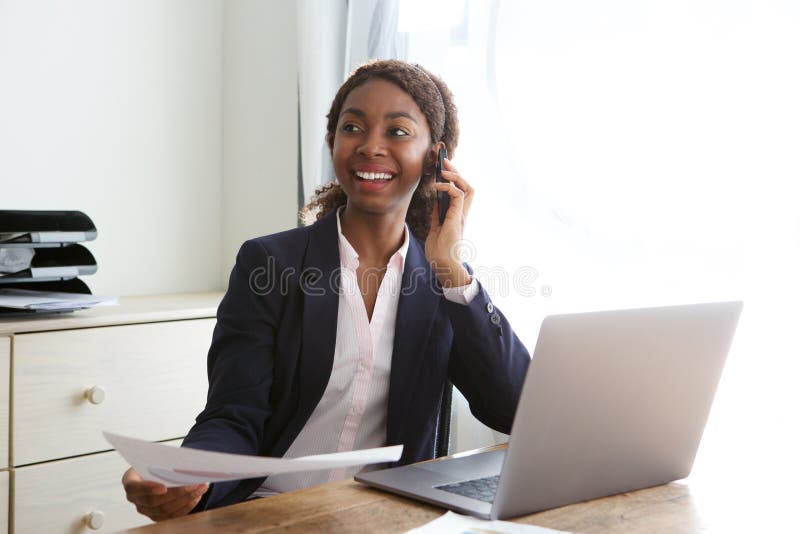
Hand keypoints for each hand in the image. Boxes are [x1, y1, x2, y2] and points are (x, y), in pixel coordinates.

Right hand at [122, 467, 208, 521]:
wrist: (157, 469)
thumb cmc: (156, 461)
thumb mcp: (156, 457)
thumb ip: (165, 460)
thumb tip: (184, 464)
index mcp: (130, 480)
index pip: (133, 488)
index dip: (147, 489)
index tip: (163, 487)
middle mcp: (135, 498)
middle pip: (153, 501)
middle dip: (176, 493)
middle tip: (193, 484)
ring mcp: (146, 509)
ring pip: (165, 510)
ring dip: (186, 499)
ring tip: (201, 487)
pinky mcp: (157, 516)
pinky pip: (172, 516)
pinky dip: (186, 506)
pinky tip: (197, 496)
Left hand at [425, 158, 473, 287]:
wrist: (442, 265)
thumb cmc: (439, 251)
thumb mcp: (436, 229)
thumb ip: (438, 215)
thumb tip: (436, 204)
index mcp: (457, 216)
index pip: (461, 193)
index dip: (454, 180)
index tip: (443, 170)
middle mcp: (462, 214)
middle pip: (467, 187)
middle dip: (457, 172)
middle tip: (445, 163)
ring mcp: (460, 215)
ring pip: (467, 188)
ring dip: (455, 176)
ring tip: (443, 171)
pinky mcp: (456, 217)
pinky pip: (457, 196)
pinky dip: (448, 188)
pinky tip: (438, 186)